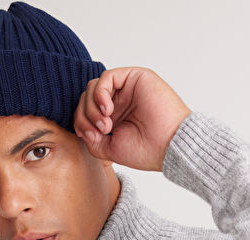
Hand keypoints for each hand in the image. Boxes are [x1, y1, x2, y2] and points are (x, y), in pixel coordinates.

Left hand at [73, 66, 191, 171]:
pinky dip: (100, 93)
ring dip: (92, 107)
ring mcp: (126, 89)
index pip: (85, 112)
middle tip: (101, 131)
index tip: (91, 136)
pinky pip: (106, 78)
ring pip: (93, 87)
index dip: (81, 122)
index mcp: (114, 119)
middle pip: (86, 98)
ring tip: (106, 124)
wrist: (168, 147)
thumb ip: (91, 138)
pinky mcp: (134, 78)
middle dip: (85, 116)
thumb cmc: (146, 151)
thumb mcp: (109, 149)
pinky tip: (108, 110)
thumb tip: (80, 126)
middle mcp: (119, 102)